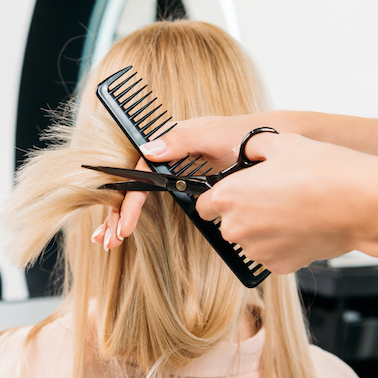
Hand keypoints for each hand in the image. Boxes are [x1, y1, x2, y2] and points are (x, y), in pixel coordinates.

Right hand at [92, 115, 265, 249]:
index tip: (125, 226)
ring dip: (118, 218)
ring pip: (136, 195)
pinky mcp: (179, 183)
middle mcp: (163, 156)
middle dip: (115, 215)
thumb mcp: (215, 135)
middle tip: (110, 241)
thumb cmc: (243, 137)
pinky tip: (122, 230)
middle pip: (130, 186)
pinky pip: (150, 199)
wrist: (268, 142)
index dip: (129, 201)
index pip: (138, 174)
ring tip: (109, 241)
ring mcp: (170, 170)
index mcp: (167, 141)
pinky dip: (133, 215)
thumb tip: (148, 150)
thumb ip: (183, 140)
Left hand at [194, 132, 367, 272]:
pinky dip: (283, 244)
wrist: (361, 203)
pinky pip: (273, 254)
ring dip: (263, 229)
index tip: (233, 192)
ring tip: (292, 210)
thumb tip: (248, 150)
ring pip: (251, 240)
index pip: (203, 205)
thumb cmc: (323, 171)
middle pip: (227, 223)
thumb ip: (254, 148)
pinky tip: (302, 226)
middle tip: (272, 197)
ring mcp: (257, 250)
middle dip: (244, 212)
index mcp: (228, 197)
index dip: (218, 197)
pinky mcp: (279, 265)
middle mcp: (236, 228)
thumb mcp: (282, 142)